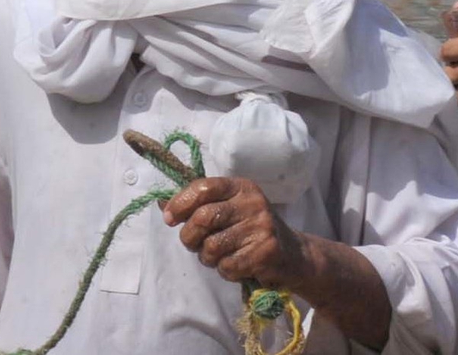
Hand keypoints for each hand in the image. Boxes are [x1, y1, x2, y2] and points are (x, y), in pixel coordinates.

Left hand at [168, 177, 393, 349]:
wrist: (295, 256)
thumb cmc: (252, 230)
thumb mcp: (230, 209)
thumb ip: (199, 205)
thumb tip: (162, 204)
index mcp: (241, 187)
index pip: (203, 187)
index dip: (180, 203)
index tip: (170, 218)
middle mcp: (253, 203)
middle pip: (202, 219)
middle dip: (190, 237)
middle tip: (194, 244)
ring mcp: (262, 227)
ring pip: (211, 247)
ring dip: (207, 257)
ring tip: (220, 256)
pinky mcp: (267, 252)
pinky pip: (227, 266)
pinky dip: (225, 270)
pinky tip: (236, 266)